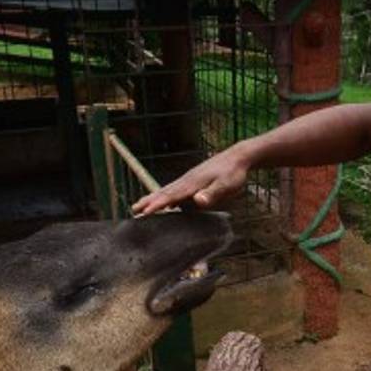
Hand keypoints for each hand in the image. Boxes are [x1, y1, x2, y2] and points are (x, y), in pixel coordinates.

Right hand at [132, 146, 249, 215]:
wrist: (237, 157)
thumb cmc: (233, 173)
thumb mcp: (226, 185)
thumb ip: (212, 193)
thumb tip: (198, 201)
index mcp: (192, 184)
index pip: (171, 196)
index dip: (158, 205)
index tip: (144, 213)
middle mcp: (187, 181)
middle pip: (164, 192)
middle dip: (148, 201)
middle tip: (133, 210)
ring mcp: (189, 180)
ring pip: (167, 190)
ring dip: (153, 199)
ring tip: (139, 206)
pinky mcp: (193, 180)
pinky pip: (174, 190)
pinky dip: (164, 196)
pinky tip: (164, 204)